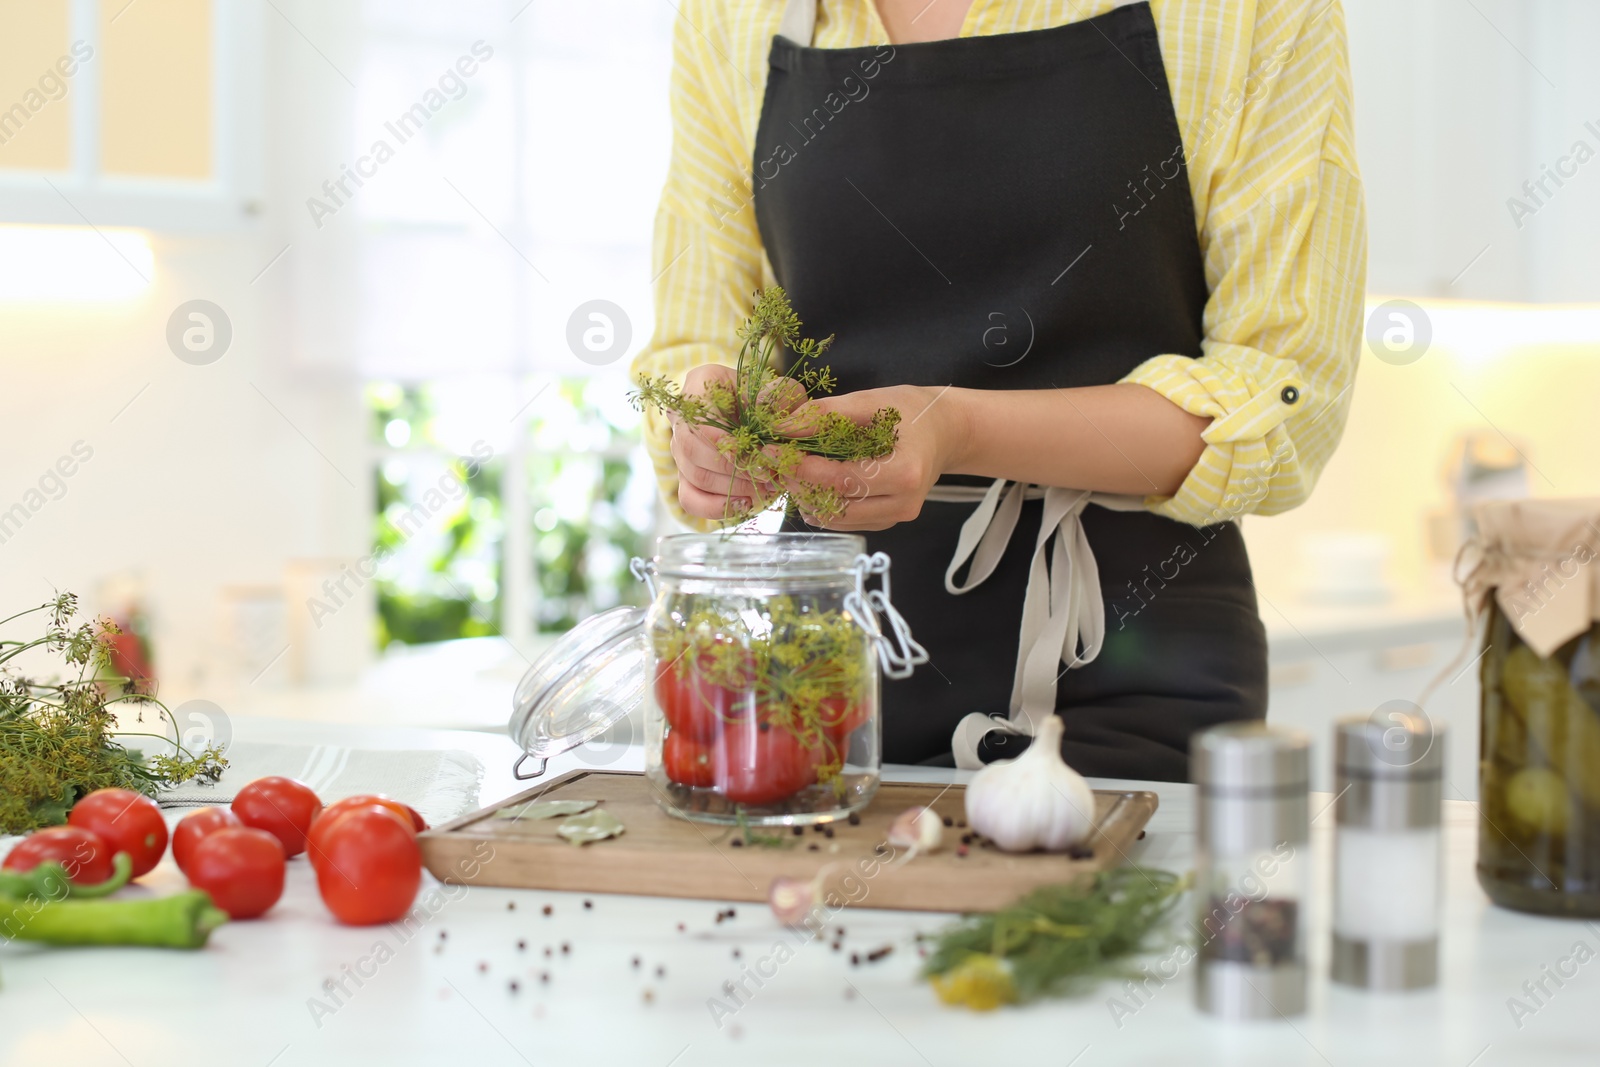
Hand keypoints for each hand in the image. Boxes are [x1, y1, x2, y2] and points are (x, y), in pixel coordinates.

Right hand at [670, 364, 774, 518]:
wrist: (756, 414)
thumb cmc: (765, 399)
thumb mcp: (777, 390)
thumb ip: (779, 397)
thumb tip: (773, 418)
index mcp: (698, 386)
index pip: (698, 421)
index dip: (725, 444)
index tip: (757, 456)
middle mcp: (681, 417)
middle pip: (693, 452)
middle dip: (734, 470)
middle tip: (767, 475)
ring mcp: (679, 449)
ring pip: (694, 477)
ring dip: (732, 488)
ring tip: (764, 488)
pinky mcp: (685, 476)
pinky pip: (690, 499)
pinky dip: (716, 507)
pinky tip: (744, 504)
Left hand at [778, 385, 966, 530]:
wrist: (945, 431)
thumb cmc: (910, 411)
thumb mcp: (871, 401)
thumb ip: (826, 414)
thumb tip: (782, 427)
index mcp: (905, 472)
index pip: (840, 480)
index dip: (801, 469)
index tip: (771, 451)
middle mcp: (904, 503)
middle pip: (836, 506)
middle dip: (798, 485)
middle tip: (775, 461)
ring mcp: (898, 517)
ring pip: (837, 520)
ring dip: (807, 498)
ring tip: (789, 471)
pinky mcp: (888, 522)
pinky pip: (847, 522)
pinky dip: (822, 506)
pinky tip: (809, 485)